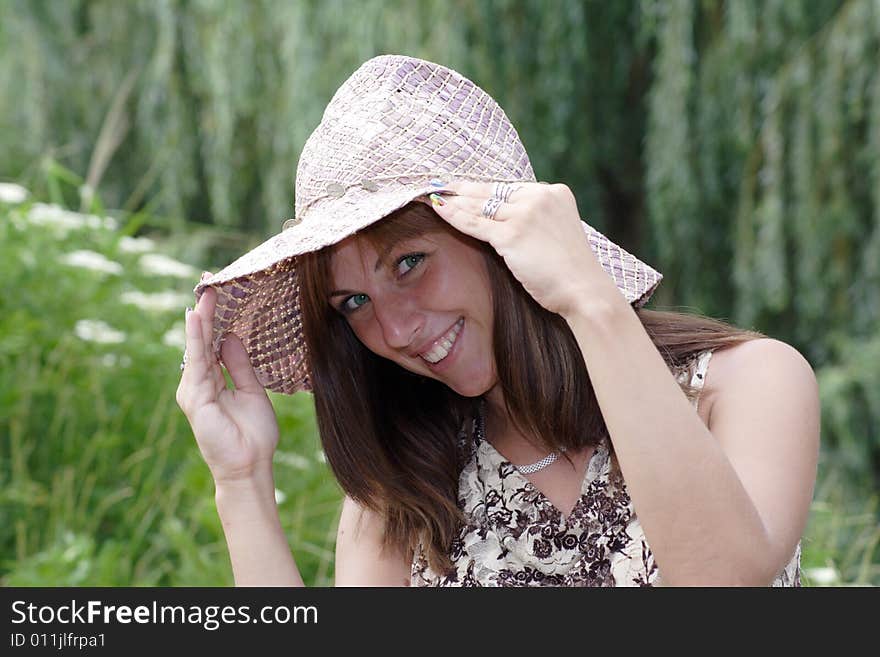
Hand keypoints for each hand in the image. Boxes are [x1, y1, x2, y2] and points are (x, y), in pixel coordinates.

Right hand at [176, 285, 279, 484]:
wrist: (250, 467)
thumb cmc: (252, 435)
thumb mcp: (251, 391)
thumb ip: (239, 365)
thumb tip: (230, 337)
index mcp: (213, 382)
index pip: (211, 344)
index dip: (214, 320)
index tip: (219, 294)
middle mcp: (199, 384)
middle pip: (202, 342)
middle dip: (205, 313)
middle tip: (209, 283)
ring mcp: (194, 391)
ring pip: (197, 348)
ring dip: (200, 320)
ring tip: (205, 294)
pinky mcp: (195, 399)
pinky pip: (197, 363)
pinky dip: (197, 340)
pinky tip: (199, 320)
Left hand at [427, 182, 619, 317]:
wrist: (584, 291)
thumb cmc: (570, 272)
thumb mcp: (557, 233)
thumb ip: (536, 220)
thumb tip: (505, 221)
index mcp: (554, 193)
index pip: (508, 188)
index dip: (482, 188)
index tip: (462, 186)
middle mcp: (540, 197)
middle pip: (491, 191)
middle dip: (462, 189)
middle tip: (438, 184)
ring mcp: (525, 214)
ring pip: (480, 205)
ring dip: (453, 199)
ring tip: (432, 194)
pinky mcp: (512, 234)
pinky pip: (475, 222)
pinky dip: (454, 215)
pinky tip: (438, 208)